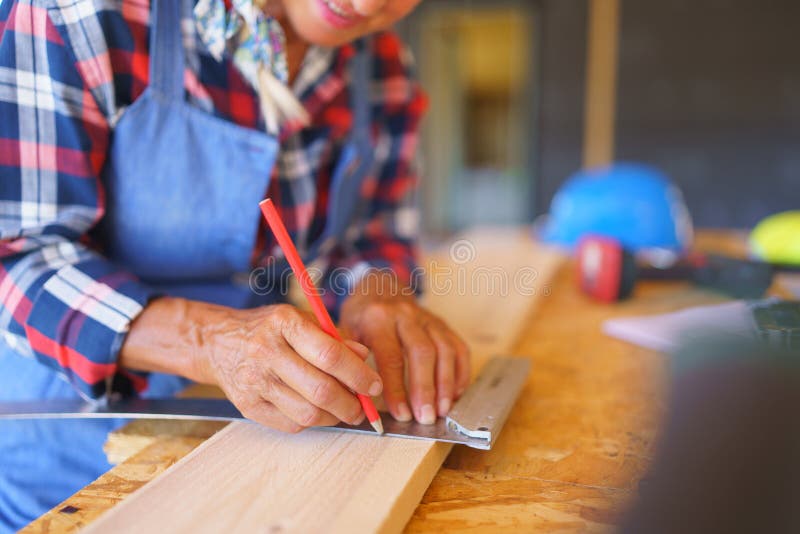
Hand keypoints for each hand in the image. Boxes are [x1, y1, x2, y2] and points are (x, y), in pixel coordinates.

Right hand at [121, 298, 382, 433]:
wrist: (217, 342)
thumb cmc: (268, 328)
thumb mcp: (300, 319)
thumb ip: (333, 337)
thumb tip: (365, 357)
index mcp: (284, 323)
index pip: (329, 354)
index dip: (358, 374)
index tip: (375, 386)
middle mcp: (266, 352)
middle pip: (320, 389)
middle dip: (351, 404)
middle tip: (363, 408)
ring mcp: (255, 381)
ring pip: (308, 413)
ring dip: (334, 417)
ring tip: (343, 410)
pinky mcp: (248, 406)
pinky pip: (291, 424)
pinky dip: (312, 422)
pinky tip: (317, 411)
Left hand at [340, 275, 469, 424]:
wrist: (379, 288)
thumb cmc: (361, 317)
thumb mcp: (345, 330)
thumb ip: (349, 358)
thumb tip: (356, 392)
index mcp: (378, 318)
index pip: (391, 356)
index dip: (397, 388)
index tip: (402, 414)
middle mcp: (406, 315)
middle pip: (423, 353)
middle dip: (426, 389)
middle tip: (426, 418)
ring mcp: (428, 318)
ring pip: (444, 350)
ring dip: (446, 384)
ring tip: (443, 411)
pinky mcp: (443, 324)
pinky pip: (458, 347)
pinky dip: (460, 372)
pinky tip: (455, 394)